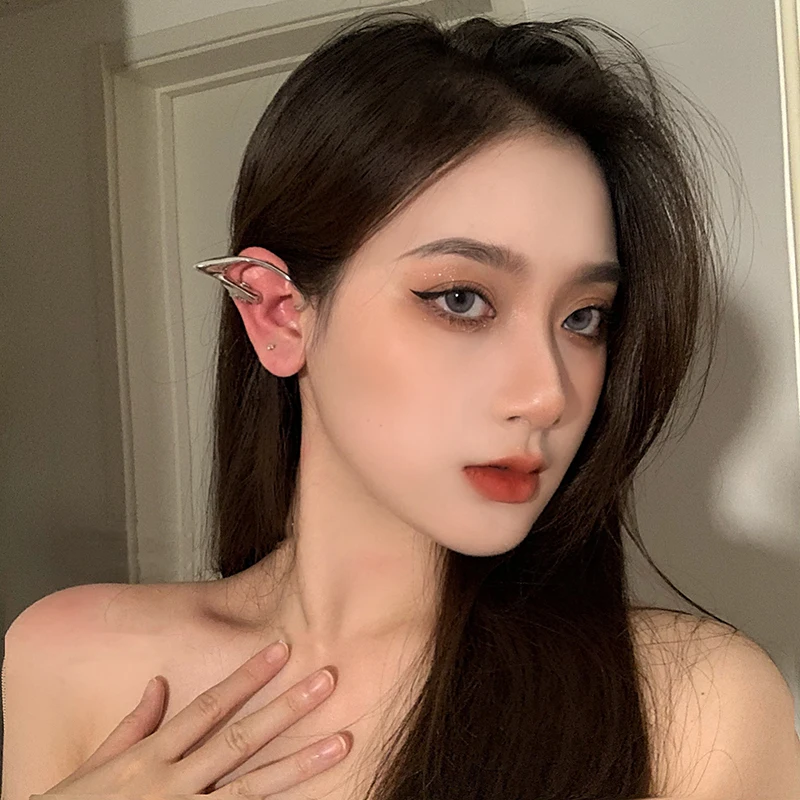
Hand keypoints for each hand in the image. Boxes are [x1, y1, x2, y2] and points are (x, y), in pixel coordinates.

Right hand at [37, 639, 351, 794]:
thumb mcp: (97, 764)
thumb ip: (133, 724)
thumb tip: (159, 683)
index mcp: (151, 755)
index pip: (210, 706)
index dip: (248, 676)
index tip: (282, 649)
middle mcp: (173, 783)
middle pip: (242, 740)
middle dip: (287, 709)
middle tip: (329, 681)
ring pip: (254, 787)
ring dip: (301, 764)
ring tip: (341, 742)